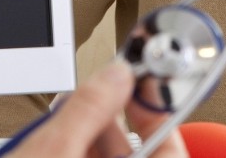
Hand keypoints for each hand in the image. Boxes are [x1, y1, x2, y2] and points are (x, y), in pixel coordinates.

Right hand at [8, 61, 185, 157]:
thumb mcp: (54, 151)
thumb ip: (88, 108)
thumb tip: (116, 75)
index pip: (172, 149)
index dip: (159, 108)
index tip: (142, 82)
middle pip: (135, 150)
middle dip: (112, 118)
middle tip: (97, 91)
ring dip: (87, 132)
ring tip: (64, 112)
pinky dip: (72, 148)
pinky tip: (53, 134)